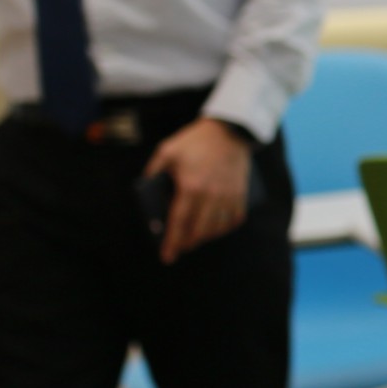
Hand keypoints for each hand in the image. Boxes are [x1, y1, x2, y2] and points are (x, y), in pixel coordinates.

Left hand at [145, 118, 253, 263]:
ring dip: (204, 237)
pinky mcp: (240, 194)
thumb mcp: (167, 151)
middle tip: (179, 247)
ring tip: (194, 238)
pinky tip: (215, 229)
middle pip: (198, 231)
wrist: (229, 130)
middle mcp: (211, 195)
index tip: (167, 257)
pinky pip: (234, 219)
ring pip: (217, 229)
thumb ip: (153, 171)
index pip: (178, 222)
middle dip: (187, 243)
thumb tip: (146, 190)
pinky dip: (224, 228)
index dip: (172, 242)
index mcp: (190, 186)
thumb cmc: (195, 141)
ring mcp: (228, 196)